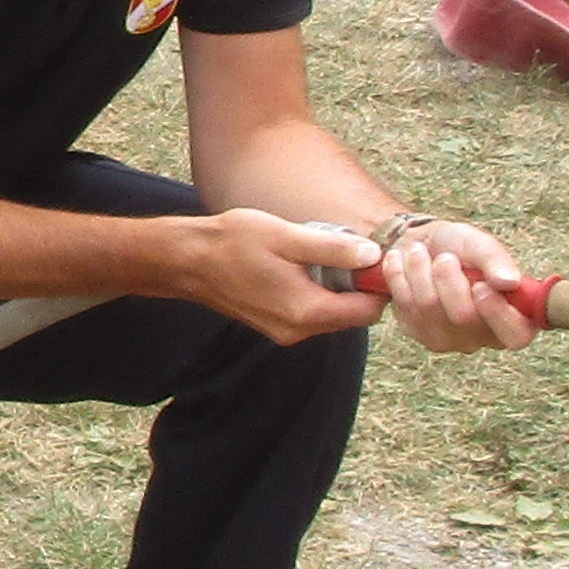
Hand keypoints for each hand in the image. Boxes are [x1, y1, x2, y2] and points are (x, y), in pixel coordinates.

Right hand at [183, 210, 387, 345]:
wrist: (189, 261)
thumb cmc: (234, 243)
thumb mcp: (287, 237)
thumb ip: (333, 249)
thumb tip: (372, 256)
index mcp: (306, 311)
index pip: (367, 311)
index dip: (379, 285)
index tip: (377, 257)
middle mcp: (298, 330)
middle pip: (353, 316)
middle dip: (360, 286)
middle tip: (351, 250)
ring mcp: (286, 331)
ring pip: (333, 314)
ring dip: (339, 288)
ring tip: (323, 253)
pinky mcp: (276, 325)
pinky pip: (313, 313)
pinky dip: (319, 292)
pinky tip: (303, 266)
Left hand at [374, 219, 539, 352]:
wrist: (419, 245)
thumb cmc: (459, 248)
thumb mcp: (480, 244)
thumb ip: (497, 260)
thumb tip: (510, 282)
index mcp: (511, 316)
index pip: (516, 335)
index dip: (499, 314)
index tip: (481, 286)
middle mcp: (482, 335)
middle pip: (464, 317)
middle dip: (448, 278)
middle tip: (444, 257)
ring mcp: (448, 339)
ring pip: (429, 309)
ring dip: (420, 272)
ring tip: (419, 252)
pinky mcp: (417, 332)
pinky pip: (405, 307)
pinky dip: (399, 277)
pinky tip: (401, 263)